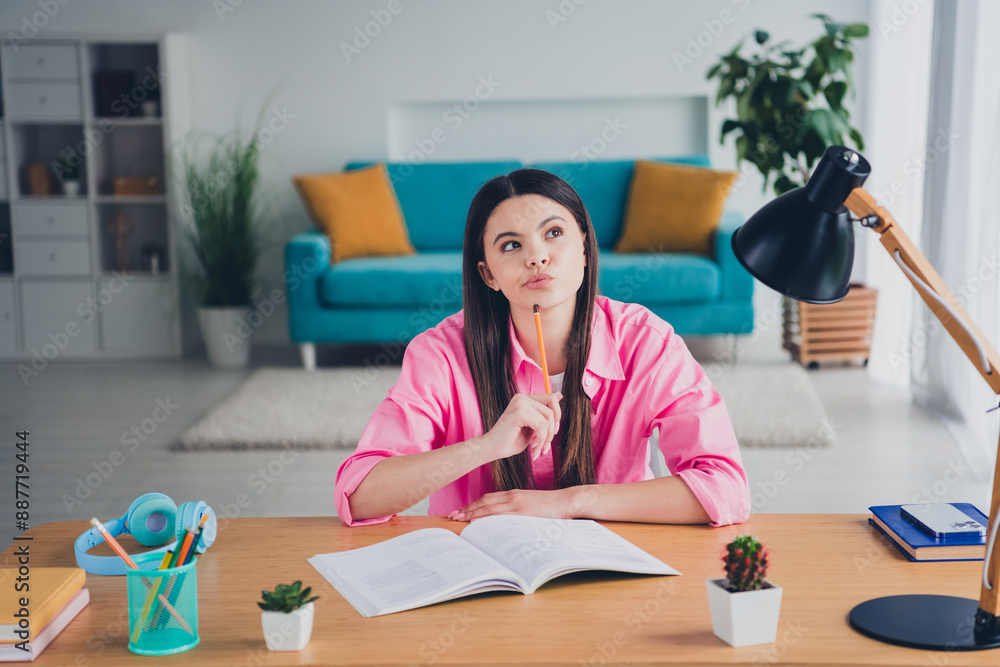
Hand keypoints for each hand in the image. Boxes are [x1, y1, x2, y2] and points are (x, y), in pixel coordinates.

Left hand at [447, 489, 574, 520]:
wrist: (567, 501)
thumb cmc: (551, 506)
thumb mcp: (531, 506)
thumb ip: (519, 511)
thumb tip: (506, 522)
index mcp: (514, 495)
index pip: (488, 498)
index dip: (473, 504)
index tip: (461, 510)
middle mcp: (512, 496)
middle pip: (484, 501)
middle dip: (467, 508)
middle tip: (452, 515)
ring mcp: (516, 502)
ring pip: (488, 506)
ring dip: (471, 512)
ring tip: (458, 518)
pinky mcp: (522, 510)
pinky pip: (500, 514)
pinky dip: (486, 516)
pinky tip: (477, 520)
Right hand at [480, 392, 561, 461]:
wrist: (492, 449)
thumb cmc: (511, 440)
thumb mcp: (533, 427)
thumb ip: (544, 413)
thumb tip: (560, 394)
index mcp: (525, 399)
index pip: (551, 399)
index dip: (557, 416)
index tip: (550, 433)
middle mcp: (522, 397)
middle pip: (552, 411)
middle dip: (551, 432)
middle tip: (544, 446)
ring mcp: (520, 403)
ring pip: (548, 420)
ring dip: (545, 439)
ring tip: (537, 449)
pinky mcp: (519, 412)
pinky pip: (541, 426)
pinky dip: (540, 439)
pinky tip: (532, 448)